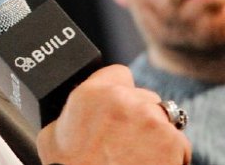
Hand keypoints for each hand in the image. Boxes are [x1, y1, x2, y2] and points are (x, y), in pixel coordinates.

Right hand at [36, 64, 190, 164]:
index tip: (117, 106)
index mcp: (92, 93)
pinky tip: (149, 162)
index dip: (119, 91)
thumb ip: (68, 112)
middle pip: (144, 96)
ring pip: (163, 117)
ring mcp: (151, 120)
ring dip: (154, 132)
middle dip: (138, 113)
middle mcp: (123, 101)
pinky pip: (179, 141)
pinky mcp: (173, 141)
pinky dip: (169, 153)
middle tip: (125, 137)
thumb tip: (74, 111)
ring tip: (137, 153)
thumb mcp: (51, 133)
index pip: (119, 73)